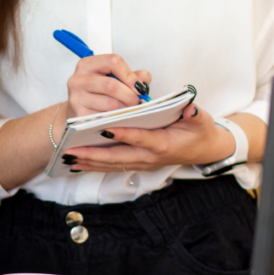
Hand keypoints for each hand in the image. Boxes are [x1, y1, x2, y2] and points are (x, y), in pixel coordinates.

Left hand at [63, 104, 233, 171]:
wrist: (206, 150)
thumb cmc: (200, 132)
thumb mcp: (202, 120)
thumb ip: (194, 114)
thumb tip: (190, 108)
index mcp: (163, 143)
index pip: (139, 138)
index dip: (122, 133)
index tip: (103, 127)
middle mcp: (150, 157)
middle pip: (117, 156)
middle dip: (93, 154)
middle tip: (70, 150)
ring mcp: (144, 163)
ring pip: (112, 164)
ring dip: (89, 162)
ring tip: (68, 157)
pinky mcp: (139, 164)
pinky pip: (114, 166)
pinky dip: (95, 165)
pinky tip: (78, 163)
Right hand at [66, 55, 150, 117]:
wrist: (79, 110)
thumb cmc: (99, 92)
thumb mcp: (114, 78)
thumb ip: (132, 76)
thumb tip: (143, 82)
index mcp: (87, 65)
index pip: (113, 62)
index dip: (130, 74)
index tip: (139, 86)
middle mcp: (78, 80)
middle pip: (111, 85)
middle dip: (130, 95)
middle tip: (138, 101)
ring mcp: (76, 98)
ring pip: (110, 103)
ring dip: (126, 108)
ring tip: (130, 109)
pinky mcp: (80, 115)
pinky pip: (106, 118)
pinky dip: (118, 119)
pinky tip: (121, 119)